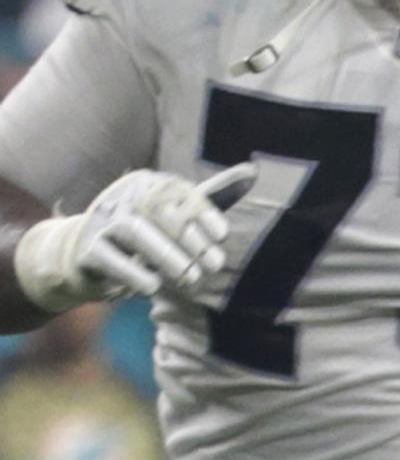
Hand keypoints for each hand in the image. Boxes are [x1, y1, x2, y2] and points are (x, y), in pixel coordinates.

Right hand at [12, 164, 246, 312]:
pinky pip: (109, 258)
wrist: (86, 255)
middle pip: (159, 212)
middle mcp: (123, 196)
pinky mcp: (86, 248)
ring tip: (191, 280)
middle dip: (191, 241)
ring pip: (135, 231)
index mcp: (149, 184)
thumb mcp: (178, 213)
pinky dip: (132, 272)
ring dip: (166, 257)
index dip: (203, 213)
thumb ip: (212, 195)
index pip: (179, 193)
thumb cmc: (145, 234)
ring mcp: (101, 220)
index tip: (223, 236)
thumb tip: (252, 171)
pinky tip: (152, 288)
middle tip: (216, 266)